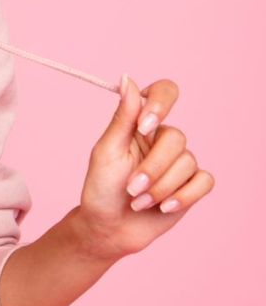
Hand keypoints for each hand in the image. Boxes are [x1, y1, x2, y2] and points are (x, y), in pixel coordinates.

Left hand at [74, 75, 214, 261]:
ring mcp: (179, 162)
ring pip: (188, 162)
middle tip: (131, 188)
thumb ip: (122, 117)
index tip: (144, 125)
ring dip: (161, 187)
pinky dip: (183, 196)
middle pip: (176, 137)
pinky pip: (203, 181)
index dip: (161, 104)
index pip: (165, 92)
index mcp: (140, 123)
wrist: (109, 227)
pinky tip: (163, 207)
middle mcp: (162, 139)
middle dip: (152, 168)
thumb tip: (127, 78)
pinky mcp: (191, 185)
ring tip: (138, 201)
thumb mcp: (106, 151)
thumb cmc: (101, 188)